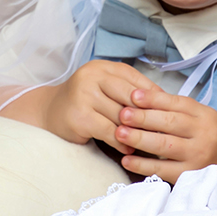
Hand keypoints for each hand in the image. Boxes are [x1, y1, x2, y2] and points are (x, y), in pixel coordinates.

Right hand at [30, 59, 157, 148]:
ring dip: (135, 132)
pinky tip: (128, 148)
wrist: (49, 113)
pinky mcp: (79, 117)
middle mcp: (92, 76)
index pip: (136, 80)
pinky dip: (120, 142)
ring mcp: (83, 95)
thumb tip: (164, 101)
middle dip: (147, 115)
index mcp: (103, 67)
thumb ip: (129, 90)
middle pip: (131, 97)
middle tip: (162, 130)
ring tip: (147, 142)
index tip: (167, 112)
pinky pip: (109, 131)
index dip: (153, 97)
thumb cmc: (85, 102)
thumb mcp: (105, 88)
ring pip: (121, 116)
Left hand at [114, 88, 216, 183]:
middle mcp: (204, 135)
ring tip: (120, 133)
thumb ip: (175, 108)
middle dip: (143, 117)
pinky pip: (162, 169)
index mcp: (205, 116)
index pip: (177, 104)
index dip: (154, 99)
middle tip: (122, 114)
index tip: (133, 95)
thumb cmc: (208, 137)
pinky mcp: (189, 176)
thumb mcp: (200, 117)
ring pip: (164, 146)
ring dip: (140, 139)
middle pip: (170, 123)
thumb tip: (140, 96)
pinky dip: (142, 165)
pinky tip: (127, 160)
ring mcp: (197, 157)